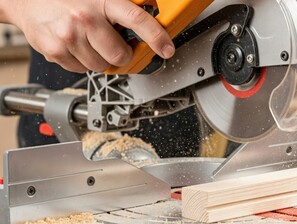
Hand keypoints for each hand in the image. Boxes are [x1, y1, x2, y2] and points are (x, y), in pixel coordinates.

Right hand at [5, 0, 174, 72]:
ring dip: (100, 58)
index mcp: (102, 0)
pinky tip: (75, 45)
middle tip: (115, 45)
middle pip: (120, 55)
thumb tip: (144, 27)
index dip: (157, 37)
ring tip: (89, 41)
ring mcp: (69, 37)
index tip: (167, 49)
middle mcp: (85, 18)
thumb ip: (119, 10)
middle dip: (121, 54)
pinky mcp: (55, 52)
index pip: (138, 19)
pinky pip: (81, 70)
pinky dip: (82, 62)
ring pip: (101, 66)